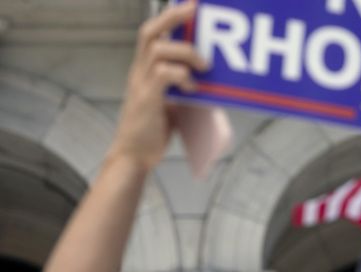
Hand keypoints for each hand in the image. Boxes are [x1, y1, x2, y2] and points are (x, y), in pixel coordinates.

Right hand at [106, 1, 207, 173]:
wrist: (133, 156)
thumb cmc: (154, 132)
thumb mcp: (175, 105)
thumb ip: (189, 91)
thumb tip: (215, 85)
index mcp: (145, 70)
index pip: (152, 33)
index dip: (169, 16)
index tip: (191, 5)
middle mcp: (139, 72)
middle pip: (150, 32)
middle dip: (173, 16)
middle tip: (195, 9)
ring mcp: (140, 84)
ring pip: (158, 49)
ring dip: (186, 52)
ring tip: (204, 65)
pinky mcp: (146, 99)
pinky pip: (162, 74)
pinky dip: (181, 75)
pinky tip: (193, 89)